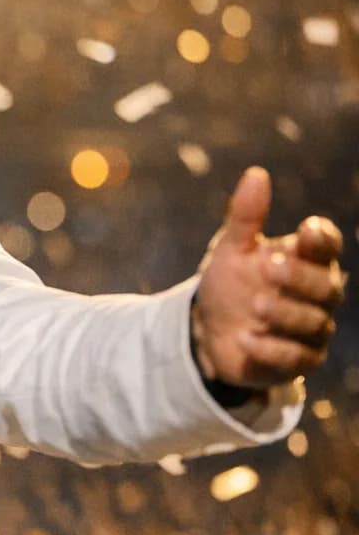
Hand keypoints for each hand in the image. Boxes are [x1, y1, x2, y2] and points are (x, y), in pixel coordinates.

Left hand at [193, 166, 345, 389]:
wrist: (208, 330)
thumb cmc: (230, 282)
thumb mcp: (231, 249)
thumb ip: (246, 217)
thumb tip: (256, 174)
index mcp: (306, 260)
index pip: (326, 246)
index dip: (321, 239)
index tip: (306, 230)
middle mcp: (318, 294)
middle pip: (326, 286)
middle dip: (300, 278)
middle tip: (269, 267)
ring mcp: (312, 329)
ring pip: (313, 323)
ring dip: (284, 313)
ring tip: (256, 306)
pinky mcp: (299, 361)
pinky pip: (295, 357)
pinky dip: (271, 348)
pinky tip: (246, 339)